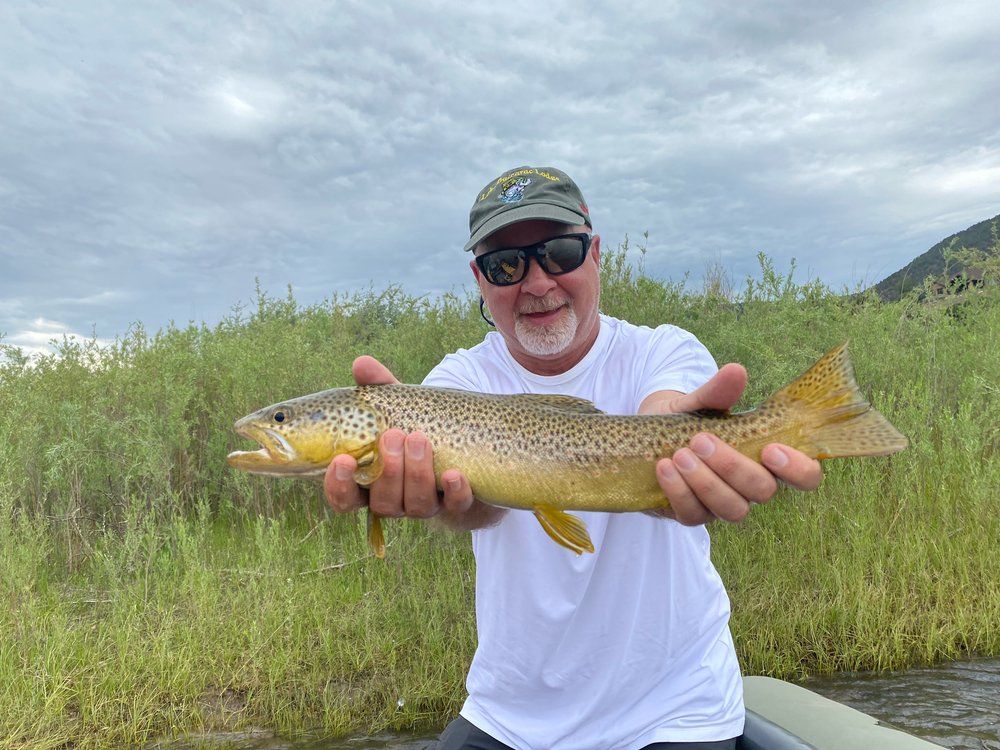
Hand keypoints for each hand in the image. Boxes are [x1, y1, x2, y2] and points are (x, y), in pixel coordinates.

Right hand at [322, 356, 474, 518]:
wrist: (468, 447)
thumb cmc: (419, 426)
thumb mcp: (399, 408)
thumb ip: (379, 389)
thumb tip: (361, 363)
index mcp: (372, 483)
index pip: (344, 498)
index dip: (339, 485)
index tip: (343, 460)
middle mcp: (397, 501)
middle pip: (383, 502)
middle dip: (388, 471)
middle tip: (392, 436)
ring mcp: (428, 506)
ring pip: (416, 505)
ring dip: (416, 473)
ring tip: (419, 438)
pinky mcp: (460, 507)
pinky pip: (456, 507)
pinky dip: (454, 492)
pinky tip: (454, 474)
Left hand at [654, 363, 822, 525]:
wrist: (647, 436)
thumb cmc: (687, 420)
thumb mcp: (700, 402)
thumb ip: (718, 391)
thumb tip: (736, 370)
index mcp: (766, 460)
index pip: (805, 476)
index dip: (798, 469)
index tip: (771, 449)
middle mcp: (750, 487)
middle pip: (763, 491)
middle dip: (733, 467)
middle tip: (700, 441)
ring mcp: (722, 505)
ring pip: (732, 509)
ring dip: (706, 483)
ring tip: (679, 455)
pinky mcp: (692, 514)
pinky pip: (693, 516)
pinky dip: (678, 491)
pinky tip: (664, 467)